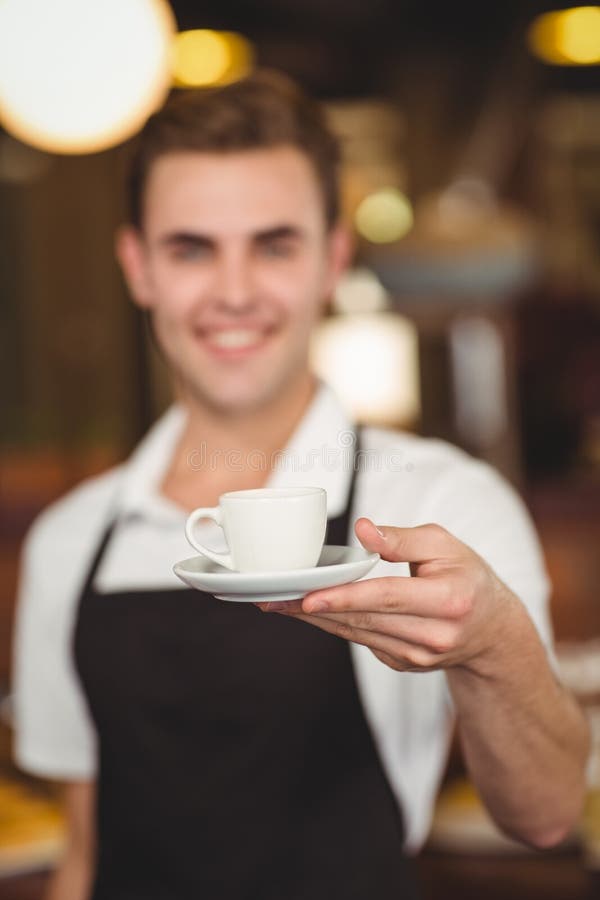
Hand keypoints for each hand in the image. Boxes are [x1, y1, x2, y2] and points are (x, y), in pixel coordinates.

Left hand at [259, 517, 518, 673]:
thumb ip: (402, 538)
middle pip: (363, 620)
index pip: (388, 597)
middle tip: (271, 596)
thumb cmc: (467, 576)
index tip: (309, 596)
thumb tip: (363, 529)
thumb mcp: (446, 545)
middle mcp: (434, 635)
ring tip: (276, 604)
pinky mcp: (404, 664)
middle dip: (312, 609)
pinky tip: (307, 612)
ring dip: (314, 619)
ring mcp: (418, 656)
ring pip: (356, 634)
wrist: (493, 631)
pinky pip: (362, 641)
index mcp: (448, 599)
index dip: (346, 597)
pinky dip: (334, 625)